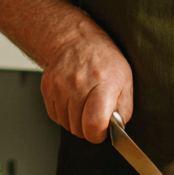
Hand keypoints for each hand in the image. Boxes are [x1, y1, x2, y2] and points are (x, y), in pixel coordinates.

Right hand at [40, 28, 132, 142]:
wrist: (75, 39)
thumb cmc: (103, 60)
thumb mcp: (125, 80)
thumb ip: (124, 109)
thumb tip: (117, 129)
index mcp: (103, 83)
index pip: (94, 123)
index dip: (98, 134)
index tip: (101, 130)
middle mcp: (79, 84)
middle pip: (79, 129)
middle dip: (88, 129)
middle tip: (94, 115)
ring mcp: (60, 87)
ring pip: (66, 124)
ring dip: (75, 122)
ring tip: (83, 104)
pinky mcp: (47, 89)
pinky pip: (55, 116)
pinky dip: (64, 115)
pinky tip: (72, 101)